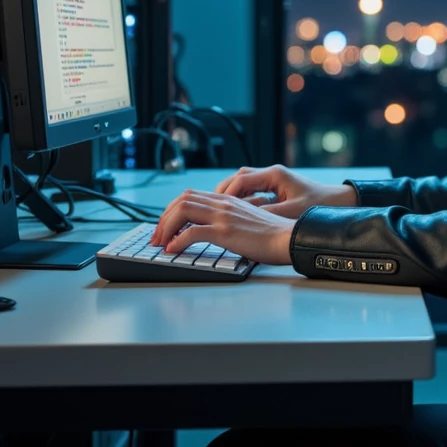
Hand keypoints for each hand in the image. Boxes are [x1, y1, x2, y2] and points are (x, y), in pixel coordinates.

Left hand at [150, 189, 296, 266]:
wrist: (289, 238)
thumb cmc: (273, 235)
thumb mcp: (248, 221)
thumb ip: (230, 220)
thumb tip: (213, 231)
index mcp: (228, 200)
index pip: (191, 196)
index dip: (172, 210)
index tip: (166, 226)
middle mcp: (223, 204)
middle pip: (182, 200)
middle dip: (163, 218)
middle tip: (156, 237)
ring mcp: (223, 216)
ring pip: (182, 211)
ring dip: (165, 228)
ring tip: (160, 243)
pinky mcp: (225, 231)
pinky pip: (191, 232)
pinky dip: (177, 242)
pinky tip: (173, 250)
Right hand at [213, 164, 356, 219]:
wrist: (339, 201)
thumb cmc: (319, 204)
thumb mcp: (292, 212)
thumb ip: (268, 214)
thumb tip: (245, 220)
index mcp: (275, 175)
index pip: (242, 180)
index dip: (227, 194)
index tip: (217, 208)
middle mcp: (271, 174)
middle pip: (237, 179)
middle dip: (222, 193)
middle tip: (210, 208)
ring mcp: (272, 180)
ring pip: (242, 184)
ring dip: (230, 196)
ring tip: (218, 211)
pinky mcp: (274, 189)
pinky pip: (250, 191)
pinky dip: (240, 200)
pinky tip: (234, 213)